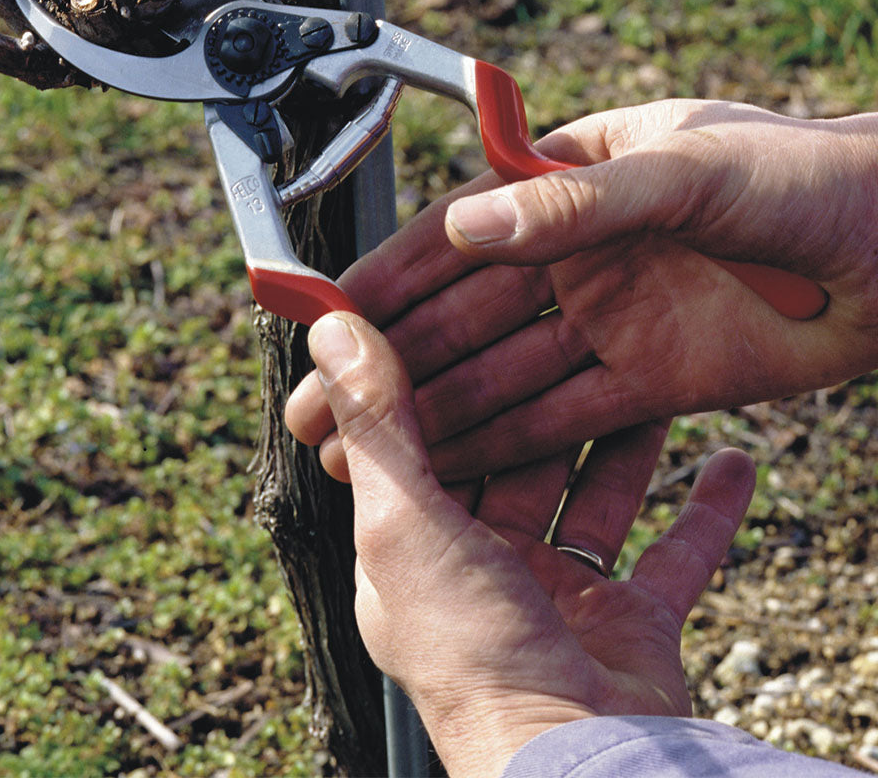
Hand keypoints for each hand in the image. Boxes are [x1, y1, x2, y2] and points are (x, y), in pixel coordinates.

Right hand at [289, 100, 877, 480]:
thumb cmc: (814, 178)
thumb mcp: (689, 172)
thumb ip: (578, 202)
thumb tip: (472, 230)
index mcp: (573, 179)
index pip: (458, 233)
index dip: (389, 278)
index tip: (326, 314)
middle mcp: (581, 253)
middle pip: (466, 315)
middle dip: (394, 360)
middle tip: (322, 402)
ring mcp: (612, 319)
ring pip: (505, 373)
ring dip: (438, 411)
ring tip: (369, 449)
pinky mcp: (650, 380)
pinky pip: (564, 415)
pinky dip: (511, 440)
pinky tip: (455, 464)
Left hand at [297, 312, 755, 777]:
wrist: (577, 764)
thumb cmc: (471, 653)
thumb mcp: (405, 519)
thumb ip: (376, 425)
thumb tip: (331, 329)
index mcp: (418, 552)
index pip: (434, 449)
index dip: (456, 389)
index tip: (480, 329)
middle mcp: (484, 573)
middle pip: (521, 467)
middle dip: (549, 412)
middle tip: (575, 345)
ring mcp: (560, 601)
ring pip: (596, 500)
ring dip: (627, 450)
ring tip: (651, 390)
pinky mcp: (632, 628)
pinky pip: (676, 555)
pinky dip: (705, 513)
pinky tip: (732, 464)